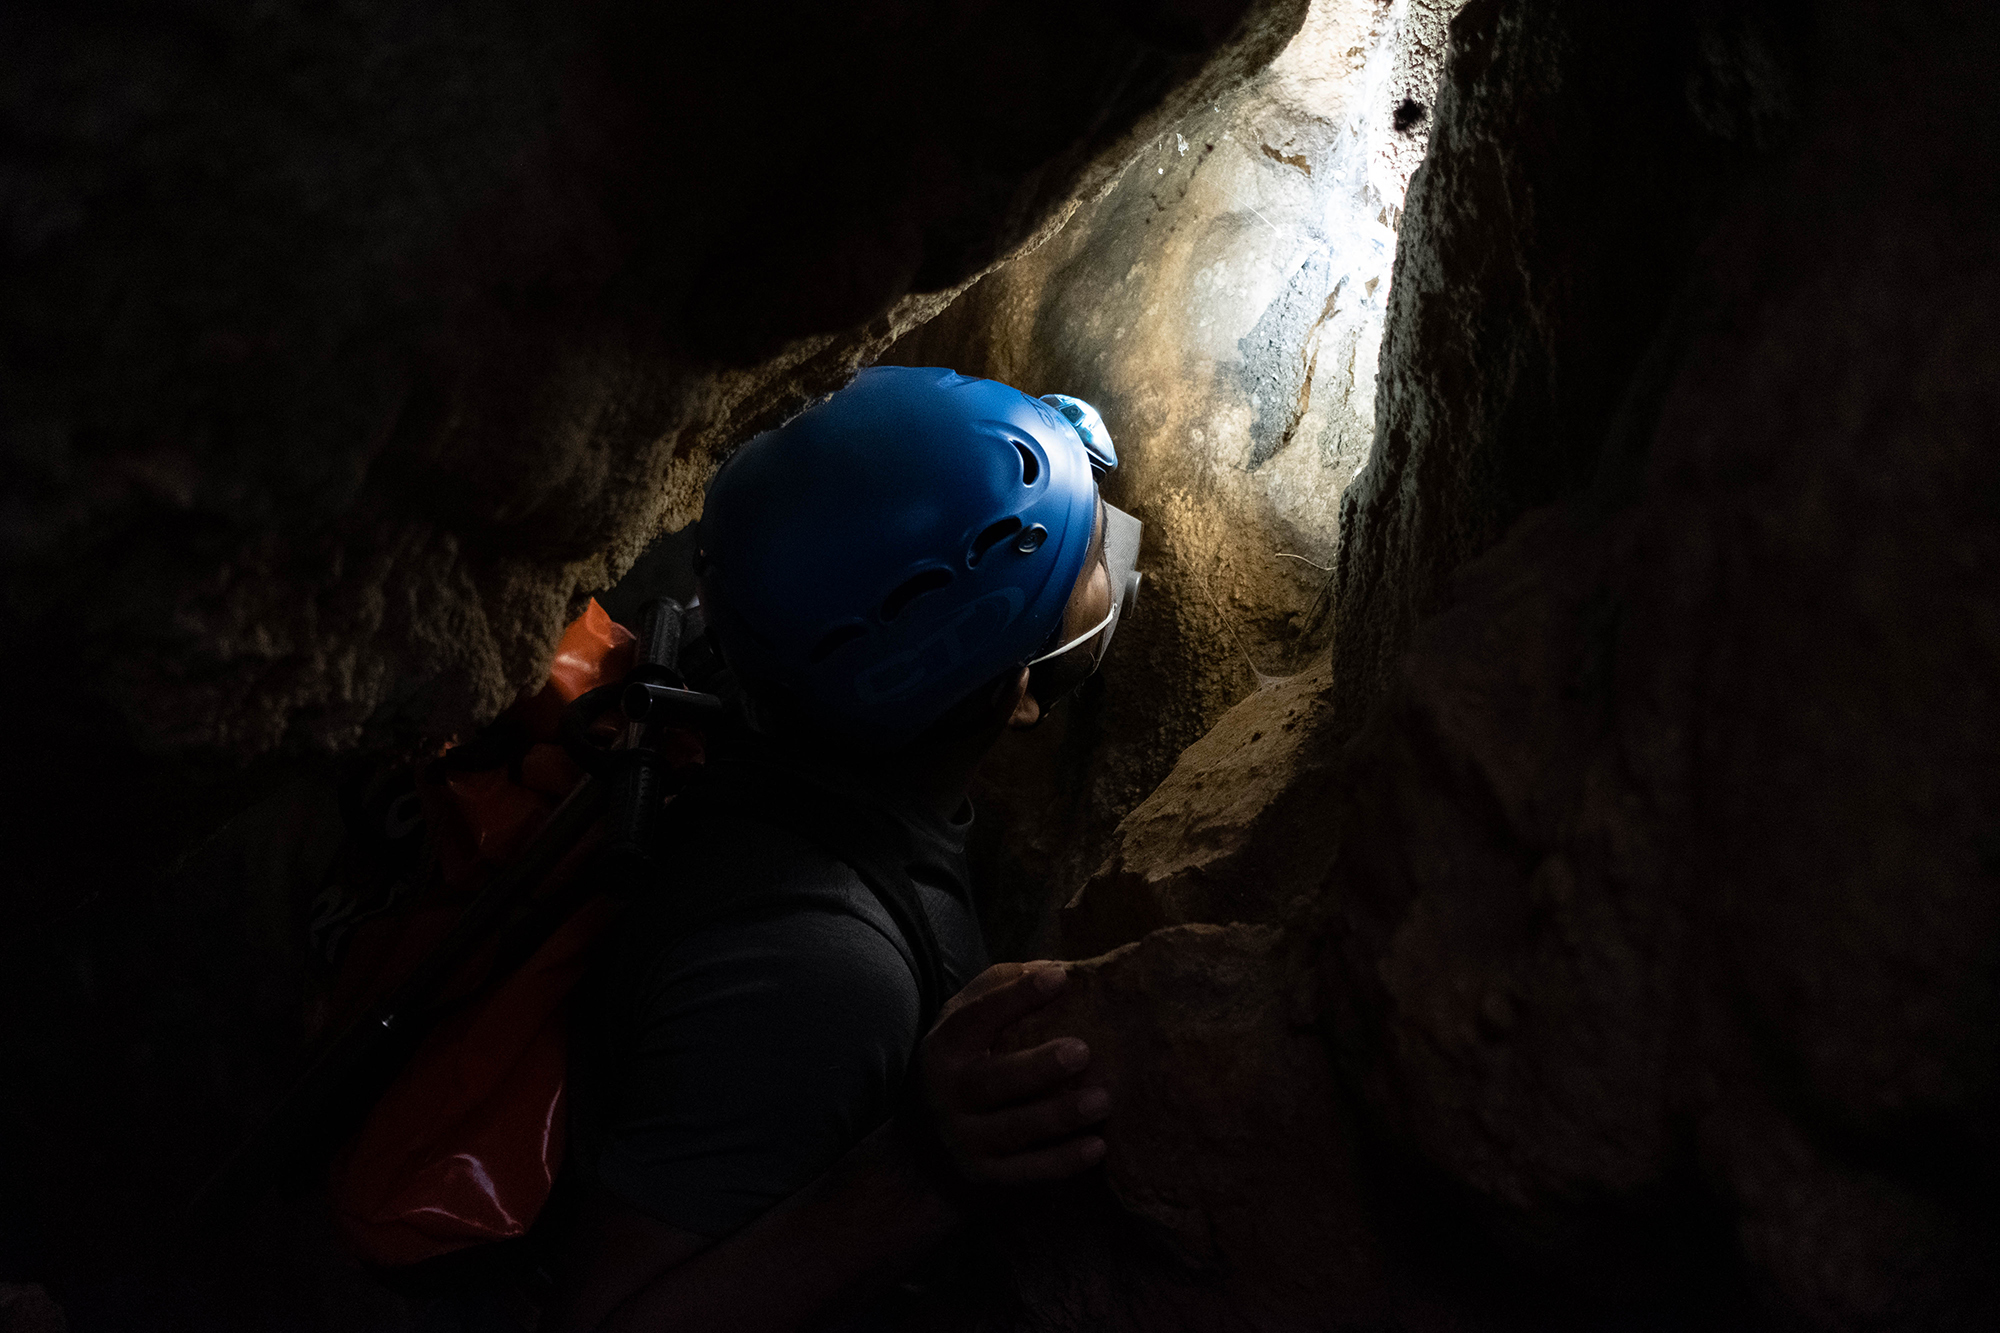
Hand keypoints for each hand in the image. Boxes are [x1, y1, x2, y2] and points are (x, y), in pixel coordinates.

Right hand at [917, 962, 1109, 1185]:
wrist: (921, 1149)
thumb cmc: (963, 1066)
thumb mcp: (964, 1023)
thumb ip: (1001, 990)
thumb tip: (1057, 970)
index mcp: (944, 1048)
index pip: (976, 1018)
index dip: (1014, 996)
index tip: (1059, 978)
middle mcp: (948, 1095)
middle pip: (992, 1082)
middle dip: (1038, 1068)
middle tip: (1082, 1051)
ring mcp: (965, 1140)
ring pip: (1014, 1130)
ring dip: (1060, 1116)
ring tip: (1103, 1100)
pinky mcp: (985, 1176)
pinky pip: (1027, 1172)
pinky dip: (1063, 1162)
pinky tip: (1097, 1147)